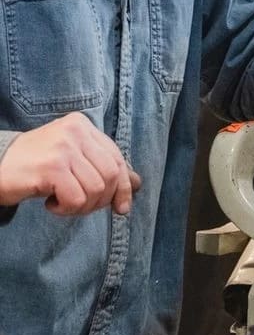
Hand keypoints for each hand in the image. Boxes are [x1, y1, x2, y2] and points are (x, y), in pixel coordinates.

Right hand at [0, 113, 140, 216]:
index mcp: (83, 125)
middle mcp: (75, 131)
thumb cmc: (35, 165)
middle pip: (111, 175)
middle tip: (79, 205)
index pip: (117, 158)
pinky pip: (76, 199)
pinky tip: (50, 204)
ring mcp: (64, 148)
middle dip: (101, 200)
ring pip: (96, 189)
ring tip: (63, 203)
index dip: (123, 187)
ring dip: (81, 207)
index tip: (122, 208)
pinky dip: (66, 209)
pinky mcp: (51, 167)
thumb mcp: (73, 159)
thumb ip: (102, 167)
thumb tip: (138, 183)